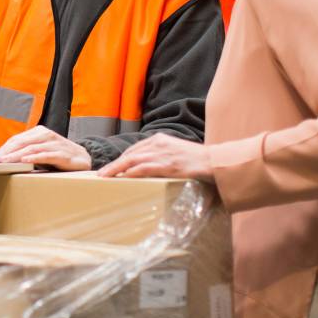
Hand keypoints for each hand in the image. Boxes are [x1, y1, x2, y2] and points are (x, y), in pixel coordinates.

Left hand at [0, 126, 90, 170]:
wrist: (82, 158)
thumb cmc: (58, 154)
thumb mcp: (41, 150)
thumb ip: (27, 151)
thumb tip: (6, 158)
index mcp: (39, 132)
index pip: (17, 139)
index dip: (4, 148)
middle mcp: (46, 135)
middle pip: (22, 142)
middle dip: (7, 152)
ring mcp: (55, 143)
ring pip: (31, 149)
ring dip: (16, 156)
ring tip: (6, 162)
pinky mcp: (63, 154)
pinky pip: (46, 155)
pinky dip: (34, 158)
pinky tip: (25, 161)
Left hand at [98, 134, 213, 182]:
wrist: (215, 162)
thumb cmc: (198, 161)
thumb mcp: (177, 153)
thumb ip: (164, 158)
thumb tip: (152, 170)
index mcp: (160, 139)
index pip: (135, 149)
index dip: (121, 159)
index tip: (113, 167)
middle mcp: (158, 144)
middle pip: (130, 154)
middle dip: (115, 164)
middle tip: (102, 173)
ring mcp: (162, 154)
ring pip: (132, 161)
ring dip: (116, 169)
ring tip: (105, 177)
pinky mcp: (167, 165)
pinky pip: (143, 169)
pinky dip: (130, 173)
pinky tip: (121, 178)